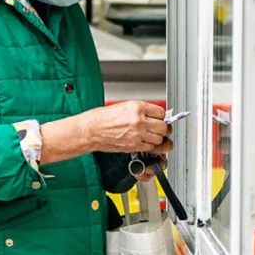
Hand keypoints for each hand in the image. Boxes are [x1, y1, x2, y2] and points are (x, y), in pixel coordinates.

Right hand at [40, 101, 170, 165]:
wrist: (91, 130)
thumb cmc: (102, 118)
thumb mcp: (123, 107)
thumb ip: (140, 111)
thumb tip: (153, 116)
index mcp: (137, 107)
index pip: (161, 112)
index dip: (161, 117)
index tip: (159, 119)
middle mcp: (139, 120)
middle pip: (163, 127)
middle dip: (162, 129)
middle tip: (158, 129)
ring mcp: (137, 134)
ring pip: (159, 139)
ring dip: (157, 139)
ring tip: (149, 136)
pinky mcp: (134, 146)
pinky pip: (151, 148)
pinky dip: (150, 146)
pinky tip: (143, 142)